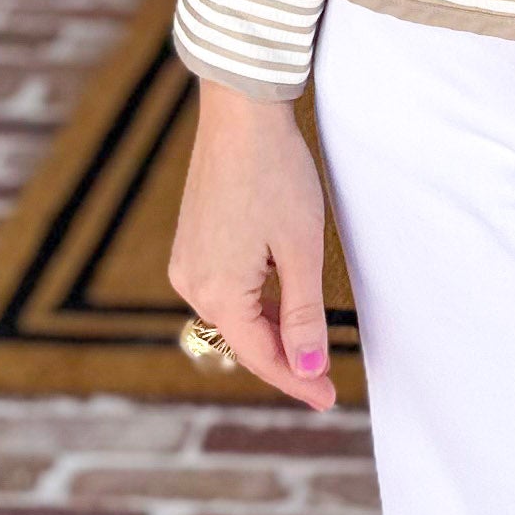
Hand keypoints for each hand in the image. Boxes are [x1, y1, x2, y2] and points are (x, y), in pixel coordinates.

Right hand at [167, 79, 336, 409]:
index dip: (298, 381)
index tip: (329, 400)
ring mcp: (186, 262)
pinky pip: (223, 292)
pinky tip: (282, 304)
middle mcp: (191, 284)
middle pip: (243, 341)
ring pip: (233, 318)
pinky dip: (254, 305)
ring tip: (311, 344)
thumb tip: (308, 368)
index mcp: (218, 292)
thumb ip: (304, 315)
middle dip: (285, 360)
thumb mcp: (301, 249)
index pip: (261, 357)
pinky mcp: (190, 244)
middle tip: (327, 380)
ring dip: (270, 332)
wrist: (240, 114)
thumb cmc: (276, 176)